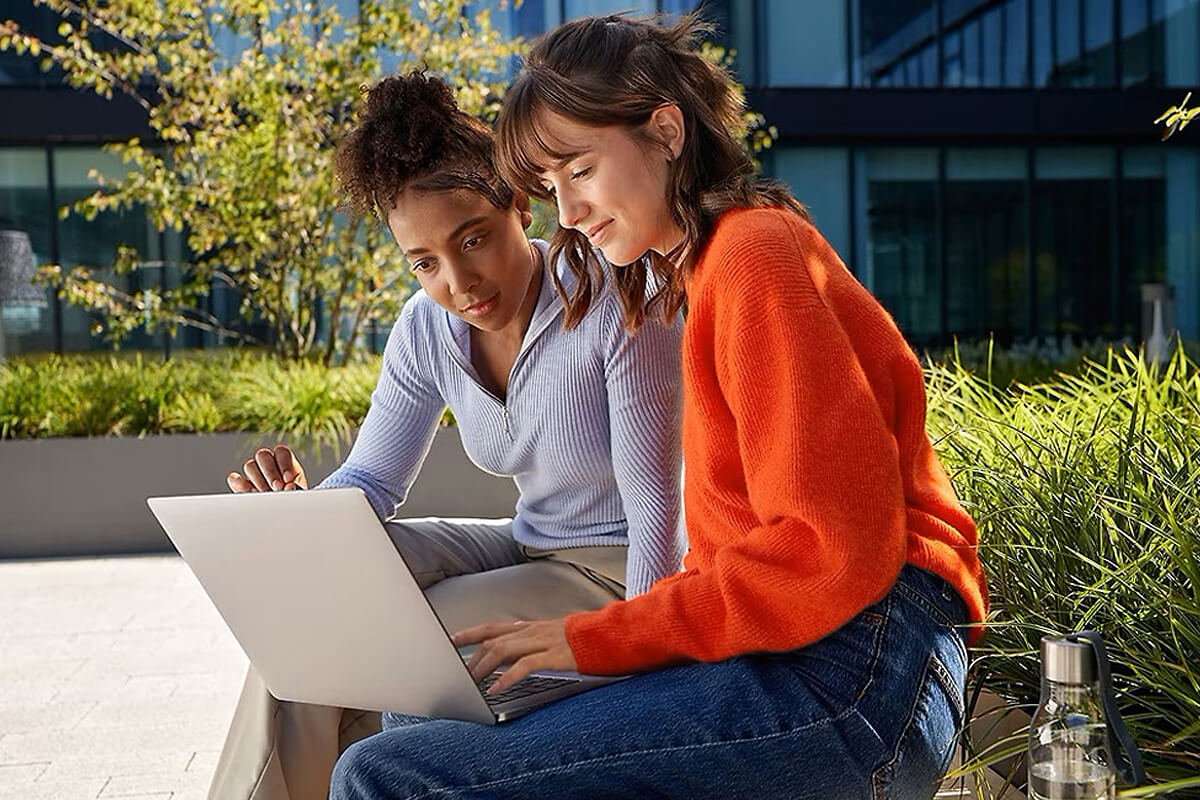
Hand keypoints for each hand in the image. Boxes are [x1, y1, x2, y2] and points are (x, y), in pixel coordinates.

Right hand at [227, 444, 307, 492]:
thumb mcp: (299, 492)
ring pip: (249, 465)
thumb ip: (295, 487)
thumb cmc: (293, 499)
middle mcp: (268, 463)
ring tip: (267, 494)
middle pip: (263, 455)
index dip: (284, 464)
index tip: (288, 479)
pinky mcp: (241, 485)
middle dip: (270, 472)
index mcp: (285, 460)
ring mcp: (253, 473)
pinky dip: (241, 485)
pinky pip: (234, 479)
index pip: (281, 451)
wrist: (284, 512)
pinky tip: (252, 493)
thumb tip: (289, 486)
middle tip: (277, 487)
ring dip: (258, 480)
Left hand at [452, 617, 575, 693]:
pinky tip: (496, 689)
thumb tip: (511, 658)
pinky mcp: (555, 655)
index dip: (470, 633)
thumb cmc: (585, 640)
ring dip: (483, 668)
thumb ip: (533, 644)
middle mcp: (534, 630)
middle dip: (471, 658)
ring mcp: (544, 641)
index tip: (451, 640)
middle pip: (492, 641)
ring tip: (470, 683)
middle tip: (456, 674)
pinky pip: (525, 665)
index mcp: (532, 626)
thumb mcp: (554, 638)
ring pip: (503, 650)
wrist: (612, 635)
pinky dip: (507, 677)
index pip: (493, 627)